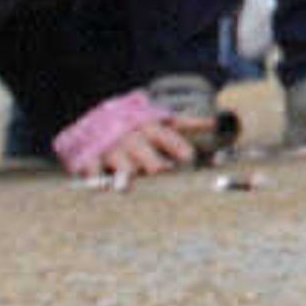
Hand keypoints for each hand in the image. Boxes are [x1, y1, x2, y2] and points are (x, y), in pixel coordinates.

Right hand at [53, 89, 200, 181]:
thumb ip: (186, 124)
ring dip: (124, 176)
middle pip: (146, 155)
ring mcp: (112, 150)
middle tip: (159, 173)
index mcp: (150, 128)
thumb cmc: (135, 123)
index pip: (168, 138)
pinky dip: (94, 179)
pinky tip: (96, 187)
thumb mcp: (159, 120)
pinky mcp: (91, 159)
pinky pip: (93, 171)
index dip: (179, 148)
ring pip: (121, 165)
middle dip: (154, 166)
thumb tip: (214, 123)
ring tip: (125, 187)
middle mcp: (133, 139)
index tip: (188, 158)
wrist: (95, 118)